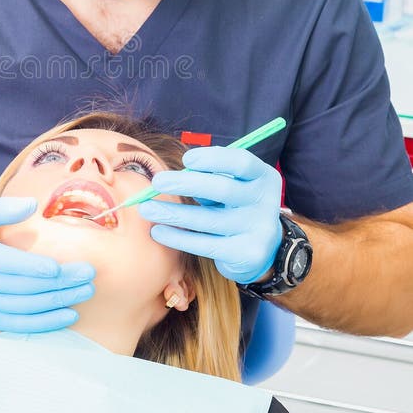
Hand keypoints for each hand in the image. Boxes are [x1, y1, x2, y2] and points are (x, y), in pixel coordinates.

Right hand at [0, 197, 95, 331]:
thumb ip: (2, 207)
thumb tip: (32, 204)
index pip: (7, 264)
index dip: (33, 268)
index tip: (59, 267)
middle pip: (22, 287)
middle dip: (58, 283)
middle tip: (88, 275)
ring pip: (24, 307)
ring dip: (57, 302)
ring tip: (85, 292)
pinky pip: (18, 325)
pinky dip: (44, 323)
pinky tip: (68, 315)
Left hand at [138, 147, 282, 284]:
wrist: (265, 248)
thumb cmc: (237, 205)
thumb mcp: (232, 186)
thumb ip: (211, 177)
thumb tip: (172, 177)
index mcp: (262, 176)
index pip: (240, 162)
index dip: (212, 158)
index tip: (186, 159)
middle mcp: (265, 201)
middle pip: (222, 189)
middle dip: (185, 184)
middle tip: (157, 182)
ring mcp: (258, 229)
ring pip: (207, 219)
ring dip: (172, 213)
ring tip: (147, 209)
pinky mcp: (246, 254)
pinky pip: (205, 244)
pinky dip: (178, 237)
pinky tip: (159, 231)